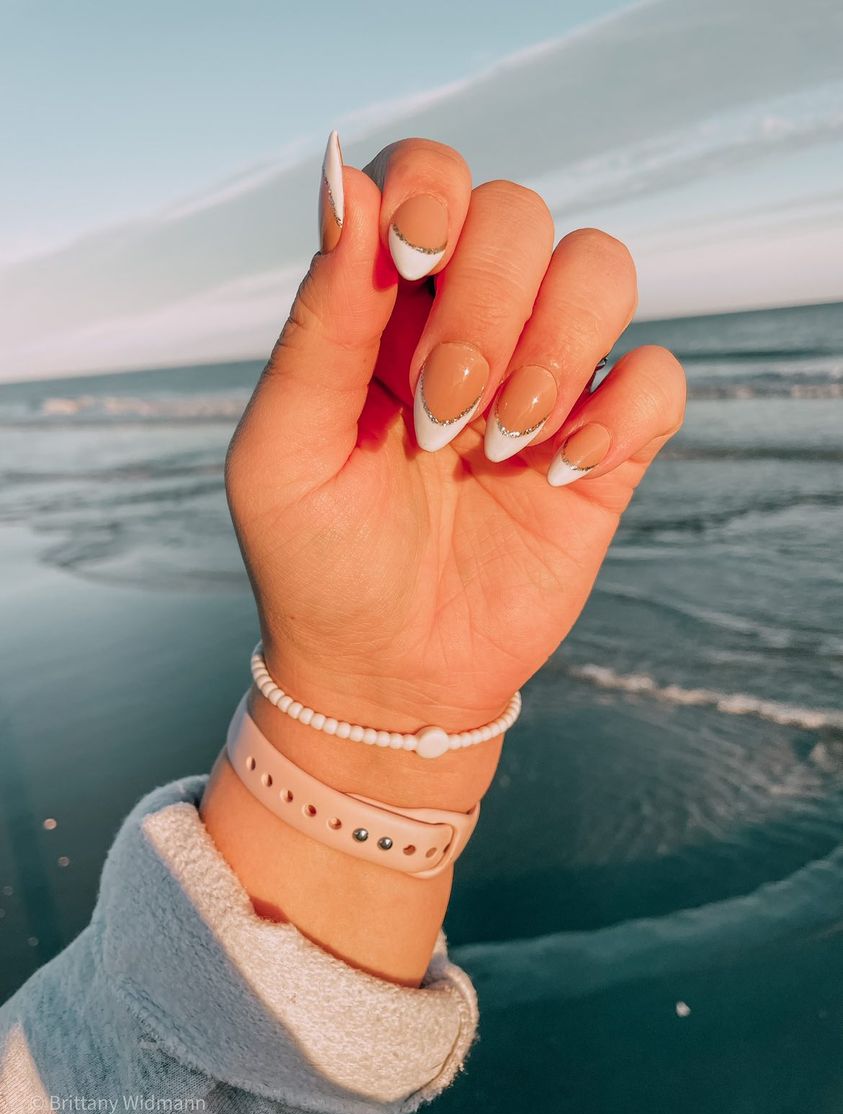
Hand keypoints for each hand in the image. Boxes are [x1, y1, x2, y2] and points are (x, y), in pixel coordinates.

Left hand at [225, 137, 684, 802]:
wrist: (384, 672)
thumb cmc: (318, 561)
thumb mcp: (284, 452)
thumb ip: (317, 326)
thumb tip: (347, 185)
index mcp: (383, 311)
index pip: (429, 177)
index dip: (432, 190)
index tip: (408, 261)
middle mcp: (470, 325)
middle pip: (521, 215)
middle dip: (484, 308)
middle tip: (440, 415)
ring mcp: (544, 380)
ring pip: (602, 269)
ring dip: (555, 348)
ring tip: (502, 446)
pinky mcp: (605, 445)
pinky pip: (658, 375)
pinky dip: (622, 412)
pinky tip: (559, 477)